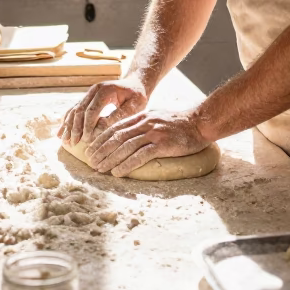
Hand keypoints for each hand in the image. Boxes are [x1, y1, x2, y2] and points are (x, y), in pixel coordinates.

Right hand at [58, 76, 148, 145]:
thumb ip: (118, 116)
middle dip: (75, 128)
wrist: (136, 84)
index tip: (86, 140)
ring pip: (74, 110)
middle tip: (73, 143)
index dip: (88, 126)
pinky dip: (67, 121)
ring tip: (65, 140)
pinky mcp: (87, 98)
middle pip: (79, 110)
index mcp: (105, 90)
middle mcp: (94, 89)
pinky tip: (61, 132)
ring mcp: (89, 93)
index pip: (92, 110)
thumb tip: (101, 129)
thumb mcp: (133, 105)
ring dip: (68, 126)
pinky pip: (74, 109)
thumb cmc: (137, 96)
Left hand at [85, 109, 208, 177]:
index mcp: (141, 117)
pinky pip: (140, 156)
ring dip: (110, 159)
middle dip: (101, 150)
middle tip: (90, 162)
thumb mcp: (157, 118)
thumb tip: (127, 136)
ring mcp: (153, 133)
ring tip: (99, 169)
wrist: (199, 123)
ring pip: (125, 147)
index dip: (101, 139)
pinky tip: (118, 172)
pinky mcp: (162, 144)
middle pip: (117, 137)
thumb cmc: (179, 123)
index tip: (91, 149)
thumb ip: (142, 125)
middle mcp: (144, 123)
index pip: (115, 128)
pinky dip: (126, 165)